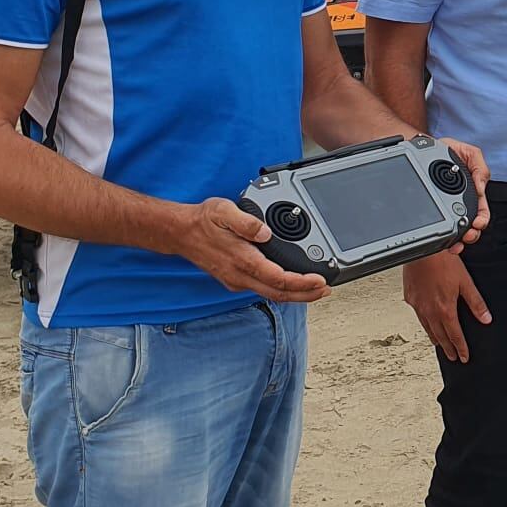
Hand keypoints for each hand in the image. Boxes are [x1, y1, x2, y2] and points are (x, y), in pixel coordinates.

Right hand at [174, 197, 329, 303]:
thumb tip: (264, 232)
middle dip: (305, 295)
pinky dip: (282, 290)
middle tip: (326, 290)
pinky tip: (292, 283)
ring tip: (316, 289)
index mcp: (241, 259)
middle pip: (279, 293)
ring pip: (271, 294)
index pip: (277, 278)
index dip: (302, 283)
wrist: (180, 234)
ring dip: (296, 294)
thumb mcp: (222, 211)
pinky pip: (263, 290)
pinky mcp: (236, 279)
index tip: (319, 280)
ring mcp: (237, 280)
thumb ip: (245, 221)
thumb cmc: (202, 221)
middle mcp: (240, 275)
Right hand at [402, 251, 490, 361]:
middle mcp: (430, 311)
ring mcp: (418, 305)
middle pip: (441, 336)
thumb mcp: (465, 282)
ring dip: (436, 338)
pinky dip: (425, 324)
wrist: (422, 251)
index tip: (464, 357)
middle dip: (448, 348)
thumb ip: (476, 302)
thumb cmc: (443, 262)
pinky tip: (427, 323)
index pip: (455, 335)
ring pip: (428, 328)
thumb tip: (486, 318)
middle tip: (453, 357)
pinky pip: (418, 316)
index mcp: (445, 309)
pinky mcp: (411, 298)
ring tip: (440, 345)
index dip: (461, 348)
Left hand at [442, 139, 491, 247]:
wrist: (425, 149)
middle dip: (472, 234)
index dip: (482, 220)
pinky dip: (443, 237)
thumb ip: (479, 167)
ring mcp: (446, 207)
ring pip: (456, 230)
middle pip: (470, 225)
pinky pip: (440, 227)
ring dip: (458, 239)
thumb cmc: (448, 150)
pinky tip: (442, 242)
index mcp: (472, 191)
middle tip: (467, 236)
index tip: (478, 223)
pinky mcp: (434, 210)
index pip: (481, 210)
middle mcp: (460, 202)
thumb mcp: (470, 153)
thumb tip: (481, 188)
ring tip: (456, 244)